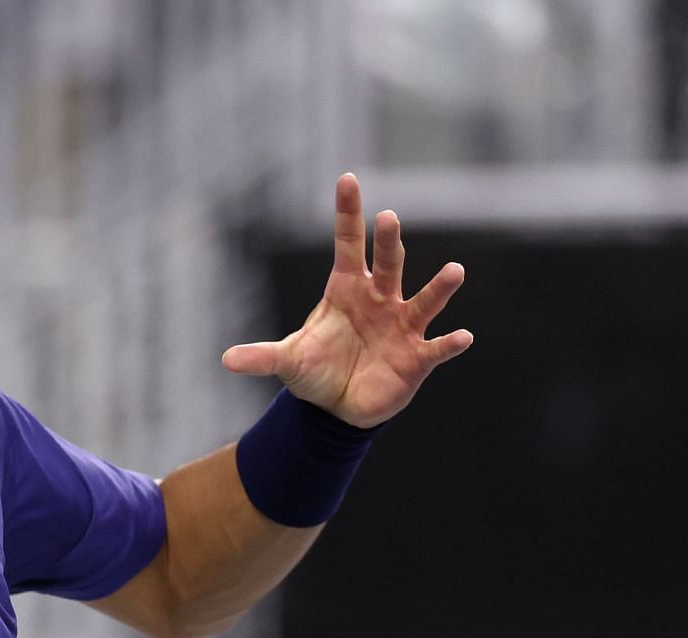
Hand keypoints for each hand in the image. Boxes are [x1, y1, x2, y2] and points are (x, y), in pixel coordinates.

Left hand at [222, 173, 471, 428]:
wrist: (338, 407)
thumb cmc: (316, 371)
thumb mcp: (287, 361)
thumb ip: (261, 357)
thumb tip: (225, 360)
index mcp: (347, 290)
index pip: (348, 244)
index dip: (348, 213)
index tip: (348, 179)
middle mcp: (379, 299)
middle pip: (387, 264)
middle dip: (388, 242)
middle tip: (388, 218)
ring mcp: (401, 326)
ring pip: (423, 301)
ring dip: (439, 287)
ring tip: (454, 271)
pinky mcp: (416, 358)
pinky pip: (436, 348)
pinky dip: (450, 343)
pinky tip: (462, 337)